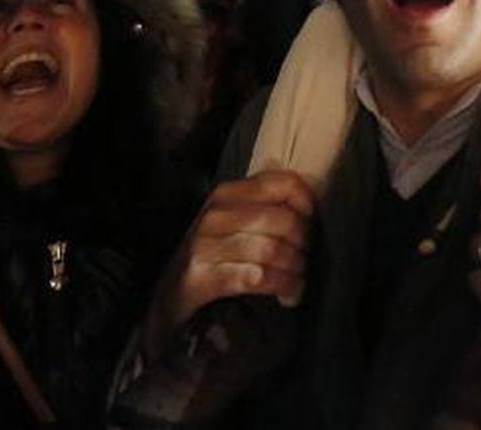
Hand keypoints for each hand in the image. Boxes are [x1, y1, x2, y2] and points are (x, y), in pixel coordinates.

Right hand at [154, 170, 312, 341]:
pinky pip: (257, 278)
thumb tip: (311, 207)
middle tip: (305, 260)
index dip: (307, 203)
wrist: (168, 298)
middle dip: (303, 244)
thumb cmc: (212, 258)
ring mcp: (205, 247)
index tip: (312, 224)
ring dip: (295, 269)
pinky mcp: (202, 278)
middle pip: (283, 220)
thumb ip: (266, 209)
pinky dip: (281, 287)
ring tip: (298, 280)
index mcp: (226, 194)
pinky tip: (288, 295)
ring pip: (272, 249)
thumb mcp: (235, 224)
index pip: (283, 183)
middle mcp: (215, 215)